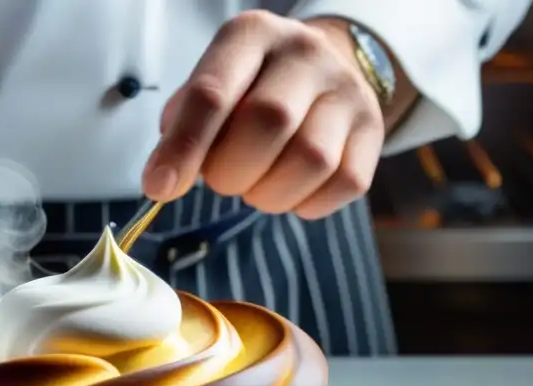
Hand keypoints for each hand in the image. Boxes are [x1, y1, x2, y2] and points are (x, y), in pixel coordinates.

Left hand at [143, 12, 383, 219]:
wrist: (325, 69)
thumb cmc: (251, 88)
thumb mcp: (212, 85)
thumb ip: (184, 125)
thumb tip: (166, 176)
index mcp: (252, 35)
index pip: (213, 93)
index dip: (183, 147)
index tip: (159, 187)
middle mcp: (305, 53)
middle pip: (268, 124)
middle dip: (231, 172)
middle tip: (223, 180)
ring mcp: (347, 90)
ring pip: (310, 160)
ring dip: (269, 194)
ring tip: (255, 186)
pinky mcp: (373, 129)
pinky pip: (343, 183)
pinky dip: (306, 204)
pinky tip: (289, 191)